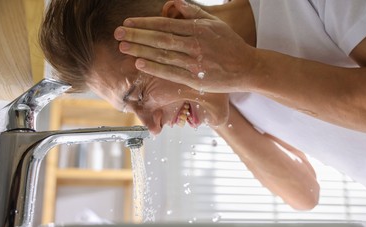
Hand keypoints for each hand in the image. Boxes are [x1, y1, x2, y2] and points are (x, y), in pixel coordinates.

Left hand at [114, 0, 255, 92]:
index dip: (144, 23)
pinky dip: (154, 68)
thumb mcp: (215, 23)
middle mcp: (194, 45)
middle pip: (160, 38)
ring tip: (123, 47)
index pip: (165, 24)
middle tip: (118, 34)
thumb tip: (175, 2)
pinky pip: (171, 73)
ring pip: (163, 55)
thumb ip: (194, 13)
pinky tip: (140, 63)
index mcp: (198, 29)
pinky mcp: (195, 80)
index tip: (128, 23)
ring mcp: (194, 63)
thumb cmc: (230, 45)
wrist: (246, 68)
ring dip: (141, 50)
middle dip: (137, 35)